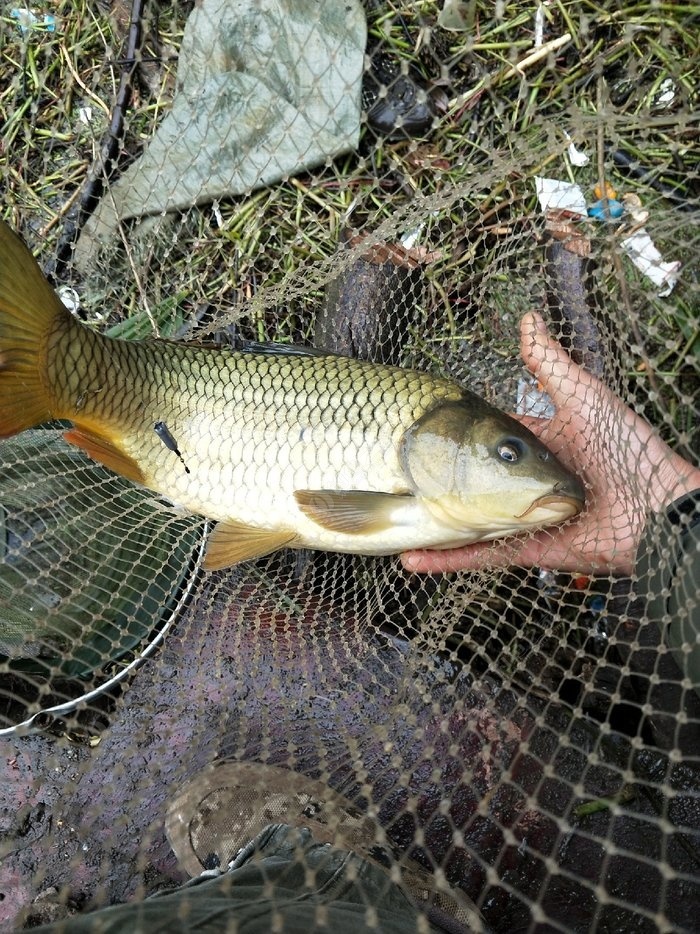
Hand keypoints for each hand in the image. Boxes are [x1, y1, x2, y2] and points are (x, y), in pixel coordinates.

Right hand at [402, 312, 699, 575]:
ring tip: (385, 524)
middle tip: (385, 479)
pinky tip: (409, 559)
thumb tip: (528, 317)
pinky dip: (445, 560)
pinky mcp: (525, 551)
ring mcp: (520, 520)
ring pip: (463, 523)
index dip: (450, 434)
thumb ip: (549, 364)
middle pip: (466, 483)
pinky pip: (479, 556)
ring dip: (426, 526)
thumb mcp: (583, 397)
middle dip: (427, 485)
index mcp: (533, 446)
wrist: (657, 509)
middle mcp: (520, 484)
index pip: (483, 438)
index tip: (412, 430)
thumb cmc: (624, 447)